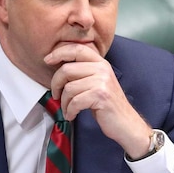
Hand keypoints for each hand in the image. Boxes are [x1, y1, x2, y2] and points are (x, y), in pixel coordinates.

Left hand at [45, 44, 152, 158]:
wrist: (126, 123)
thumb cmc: (107, 105)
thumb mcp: (97, 82)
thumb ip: (83, 72)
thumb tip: (58, 66)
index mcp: (101, 63)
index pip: (77, 49)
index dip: (59, 52)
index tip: (47, 59)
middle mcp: (102, 69)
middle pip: (67, 69)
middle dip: (56, 84)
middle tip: (55, 95)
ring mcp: (102, 82)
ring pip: (69, 88)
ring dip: (64, 103)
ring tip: (67, 109)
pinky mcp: (100, 96)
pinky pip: (75, 101)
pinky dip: (70, 111)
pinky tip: (72, 115)